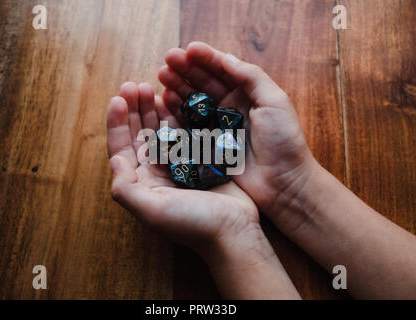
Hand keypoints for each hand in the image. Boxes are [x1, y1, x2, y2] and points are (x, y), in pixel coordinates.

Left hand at [107, 82, 269, 257]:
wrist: (233, 231)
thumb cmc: (192, 223)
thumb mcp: (152, 211)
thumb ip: (126, 189)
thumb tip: (115, 160)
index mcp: (142, 183)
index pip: (122, 149)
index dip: (117, 123)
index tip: (118, 98)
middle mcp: (156, 172)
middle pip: (139, 135)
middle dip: (134, 110)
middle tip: (134, 85)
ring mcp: (178, 163)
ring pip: (160, 130)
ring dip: (153, 109)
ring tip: (150, 87)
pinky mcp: (199, 158)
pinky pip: (184, 131)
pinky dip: (176, 115)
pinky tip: (172, 99)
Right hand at [158, 41, 317, 232]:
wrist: (282, 183)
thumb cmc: (283, 141)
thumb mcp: (274, 101)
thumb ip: (251, 77)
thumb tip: (225, 57)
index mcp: (248, 93)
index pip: (223, 70)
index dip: (205, 58)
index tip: (188, 50)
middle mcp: (231, 107)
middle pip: (204, 82)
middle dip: (186, 69)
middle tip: (167, 60)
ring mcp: (218, 125)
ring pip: (194, 100)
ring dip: (178, 86)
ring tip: (162, 76)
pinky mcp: (208, 144)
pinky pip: (189, 124)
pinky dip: (176, 111)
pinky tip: (165, 100)